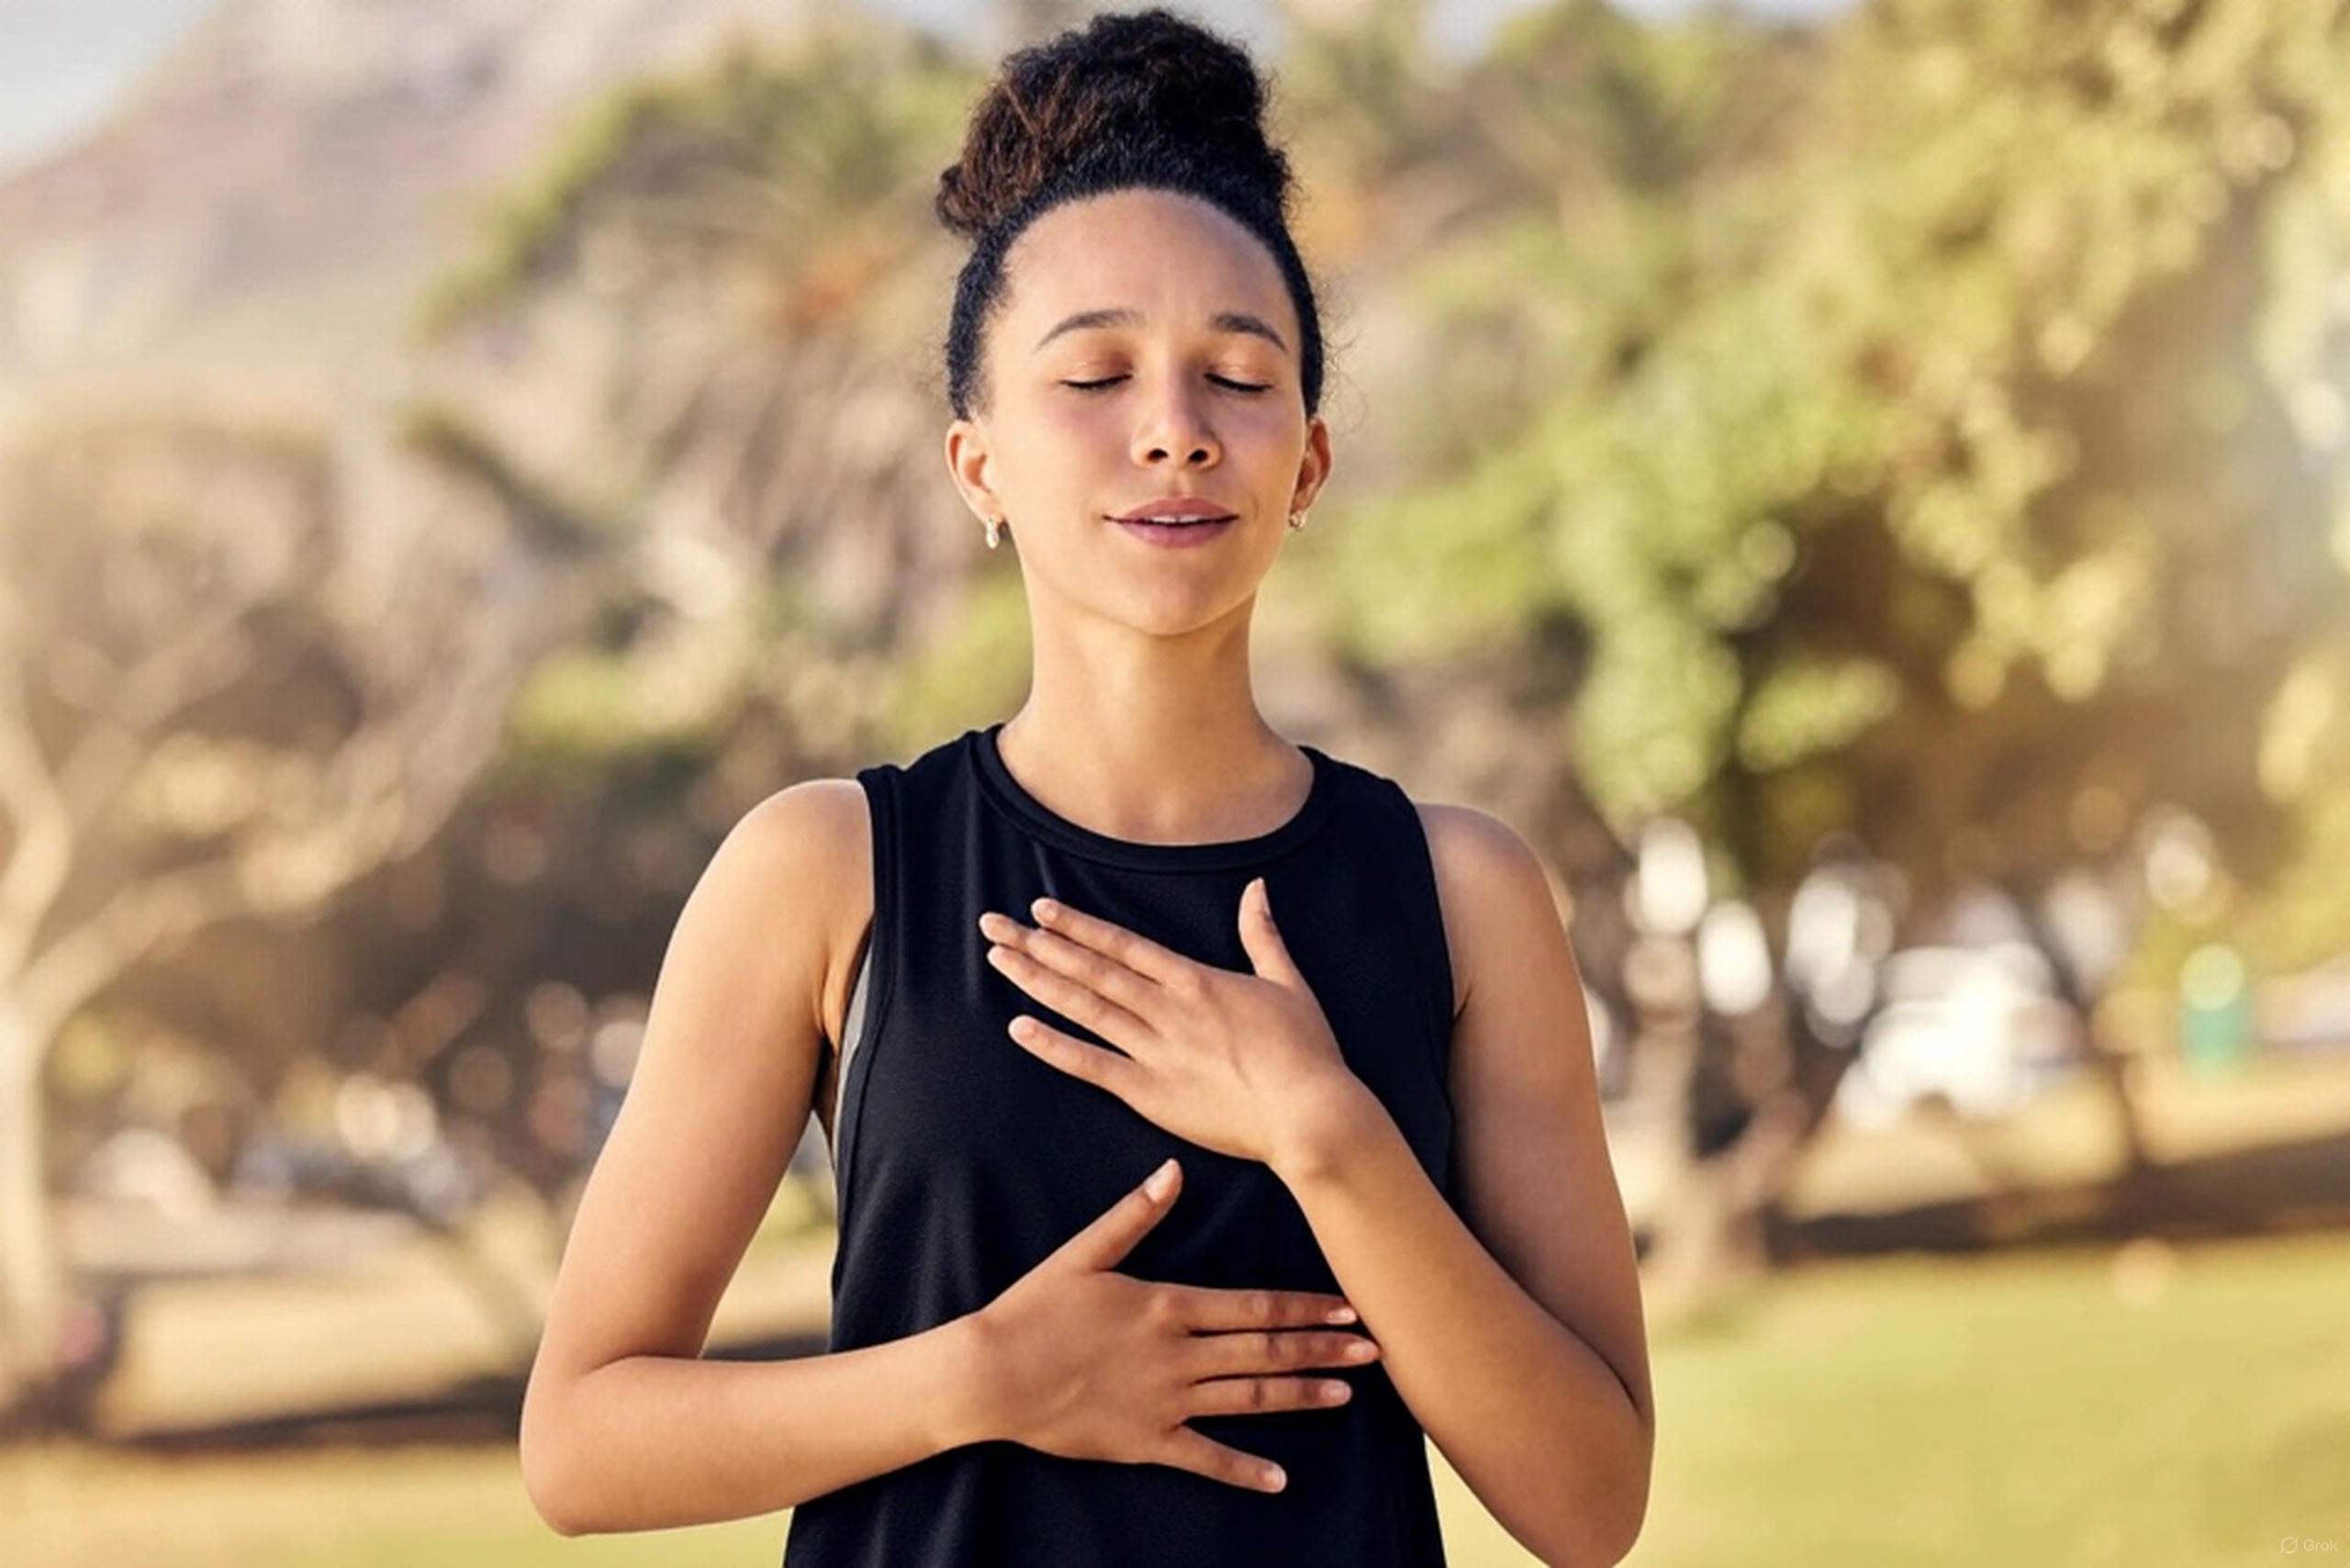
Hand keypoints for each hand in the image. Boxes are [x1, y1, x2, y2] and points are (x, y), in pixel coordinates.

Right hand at [967, 1157, 1381, 1493]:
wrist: (991, 1374)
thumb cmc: (1034, 1308)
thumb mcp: (1083, 1252)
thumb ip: (1135, 1214)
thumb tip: (1174, 1171)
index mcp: (1168, 1305)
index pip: (1254, 1306)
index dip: (1307, 1308)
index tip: (1350, 1307)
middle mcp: (1177, 1355)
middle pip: (1264, 1351)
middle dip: (1323, 1350)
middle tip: (1375, 1351)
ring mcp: (1165, 1402)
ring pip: (1247, 1399)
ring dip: (1300, 1395)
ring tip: (1346, 1395)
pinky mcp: (1146, 1441)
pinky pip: (1204, 1458)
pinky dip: (1243, 1470)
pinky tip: (1280, 1478)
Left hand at [977, 877, 1358, 1168]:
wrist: (1311, 1113)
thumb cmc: (1307, 1052)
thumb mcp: (1289, 982)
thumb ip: (1263, 935)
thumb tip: (1257, 889)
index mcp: (1196, 979)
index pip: (1123, 945)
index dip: (1078, 925)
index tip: (1041, 908)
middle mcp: (1167, 1008)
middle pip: (1092, 969)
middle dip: (1039, 945)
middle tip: (994, 926)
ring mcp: (1155, 1049)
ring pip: (1085, 1008)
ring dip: (1038, 982)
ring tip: (998, 962)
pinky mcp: (1151, 1093)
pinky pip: (1093, 1065)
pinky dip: (1054, 1046)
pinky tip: (1020, 1028)